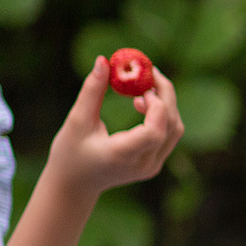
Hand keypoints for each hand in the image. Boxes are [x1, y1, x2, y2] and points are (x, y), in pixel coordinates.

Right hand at [47, 56, 184, 195]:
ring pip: (175, 129)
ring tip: (142, 88)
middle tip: (149, 72)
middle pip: (170, 125)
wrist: (75, 185)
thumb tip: (104, 60)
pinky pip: (169, 134)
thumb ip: (92, 91)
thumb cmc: (70, 153)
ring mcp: (152, 166)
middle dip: (164, 95)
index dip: (156, 105)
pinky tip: (143, 102)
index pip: (154, 132)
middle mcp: (143, 164)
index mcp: (122, 156)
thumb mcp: (76, 121)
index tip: (141, 88)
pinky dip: (162, 114)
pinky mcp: (154, 163)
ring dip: (165, 103)